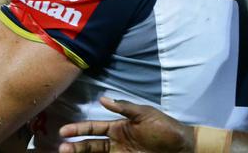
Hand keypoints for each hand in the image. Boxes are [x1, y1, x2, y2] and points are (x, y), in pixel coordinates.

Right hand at [58, 97, 193, 152]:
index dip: (78, 130)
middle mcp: (116, 143)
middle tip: (62, 148)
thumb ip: (124, 108)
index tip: (63, 132)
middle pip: (91, 144)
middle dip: (76, 146)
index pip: (93, 128)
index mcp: (118, 128)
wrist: (185, 147)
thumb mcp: (145, 114)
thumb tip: (102, 99)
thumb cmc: (165, 128)